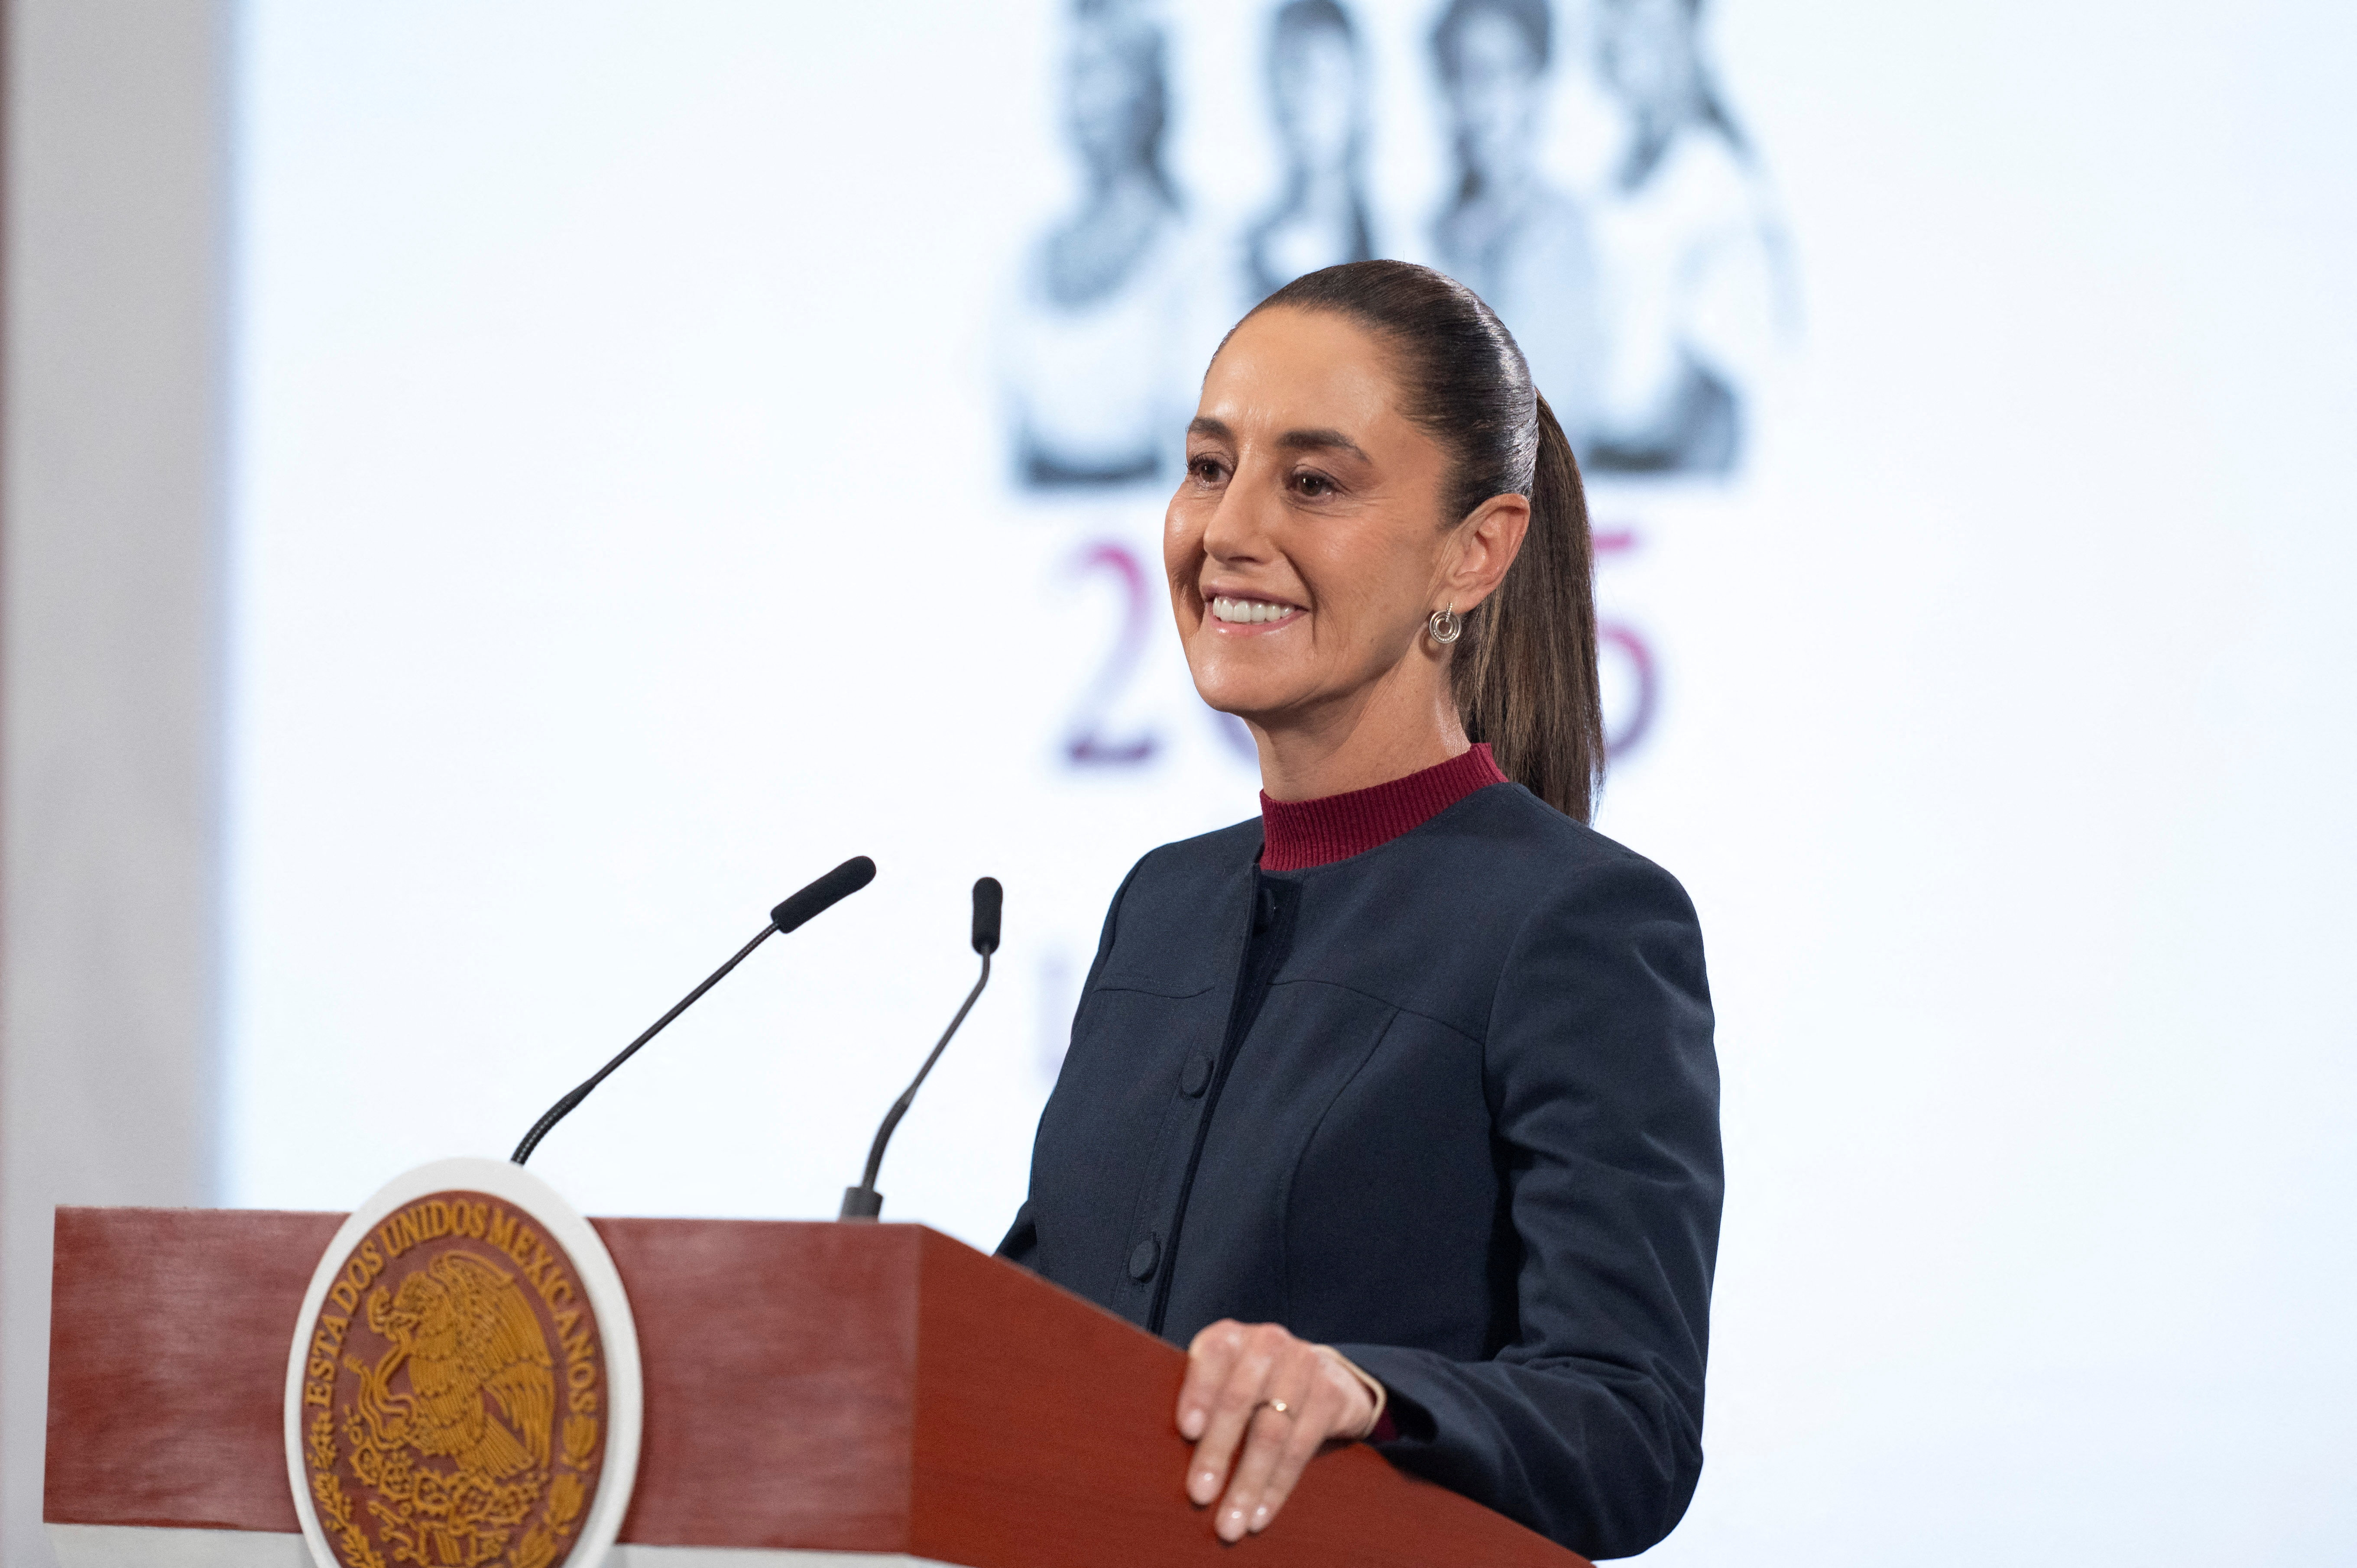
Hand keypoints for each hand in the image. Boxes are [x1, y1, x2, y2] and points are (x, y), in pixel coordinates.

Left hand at [1176, 1319, 1377, 1541]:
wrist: (1325, 1376)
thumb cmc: (1253, 1387)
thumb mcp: (1224, 1381)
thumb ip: (1198, 1405)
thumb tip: (1152, 1457)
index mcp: (1230, 1337)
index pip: (1212, 1355)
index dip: (1198, 1392)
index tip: (1187, 1430)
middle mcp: (1267, 1343)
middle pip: (1239, 1399)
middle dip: (1217, 1451)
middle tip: (1199, 1495)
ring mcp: (1303, 1365)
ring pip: (1271, 1431)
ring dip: (1248, 1482)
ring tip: (1230, 1523)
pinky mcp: (1330, 1394)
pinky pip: (1301, 1448)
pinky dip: (1277, 1487)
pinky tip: (1260, 1514)